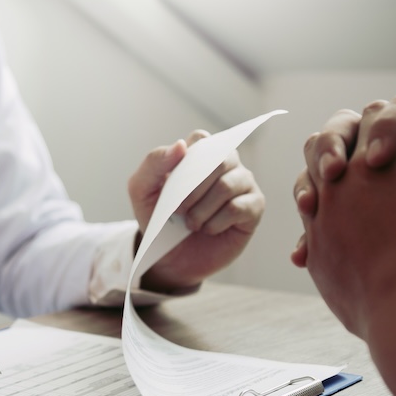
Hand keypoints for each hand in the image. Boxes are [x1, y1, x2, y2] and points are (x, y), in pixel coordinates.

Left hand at [129, 130, 264, 291]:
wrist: (171, 257)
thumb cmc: (158, 217)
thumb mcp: (142, 190)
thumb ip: (155, 163)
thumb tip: (181, 145)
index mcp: (199, 153)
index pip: (201, 139)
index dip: (186, 160)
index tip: (171, 182)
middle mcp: (226, 164)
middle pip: (218, 159)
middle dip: (192, 189)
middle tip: (178, 210)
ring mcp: (243, 183)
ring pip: (227, 185)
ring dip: (202, 210)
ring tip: (191, 223)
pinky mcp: (253, 207)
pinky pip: (237, 207)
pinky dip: (215, 222)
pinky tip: (208, 229)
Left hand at [298, 118, 395, 337]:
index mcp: (369, 162)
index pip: (370, 122)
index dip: (388, 127)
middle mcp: (333, 188)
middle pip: (321, 146)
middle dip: (339, 145)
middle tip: (365, 162)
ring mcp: (318, 223)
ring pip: (309, 187)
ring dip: (327, 185)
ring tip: (353, 195)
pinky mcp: (316, 257)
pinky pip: (311, 229)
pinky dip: (326, 224)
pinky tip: (349, 235)